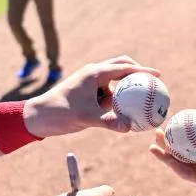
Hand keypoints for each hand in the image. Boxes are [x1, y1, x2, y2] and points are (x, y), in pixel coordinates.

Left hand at [23, 56, 160, 136]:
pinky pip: (107, 93)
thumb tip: (129, 129)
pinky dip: (118, 100)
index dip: (143, 70)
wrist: (37, 116)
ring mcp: (90, 83)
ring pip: (115, 81)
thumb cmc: (59, 113)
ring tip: (143, 100)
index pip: (124, 68)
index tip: (158, 75)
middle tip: (153, 84)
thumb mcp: (85, 118)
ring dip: (127, 89)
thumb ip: (109, 122)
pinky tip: (125, 113)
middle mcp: (93, 74)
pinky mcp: (87, 93)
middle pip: (122, 66)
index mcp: (94, 73)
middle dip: (138, 73)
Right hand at [148, 118, 195, 195]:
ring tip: (152, 147)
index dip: (176, 131)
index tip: (168, 121)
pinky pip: (184, 173)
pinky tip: (166, 159)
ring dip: (164, 156)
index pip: (187, 137)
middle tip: (156, 132)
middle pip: (177, 150)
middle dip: (165, 142)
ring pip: (177, 162)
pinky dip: (174, 166)